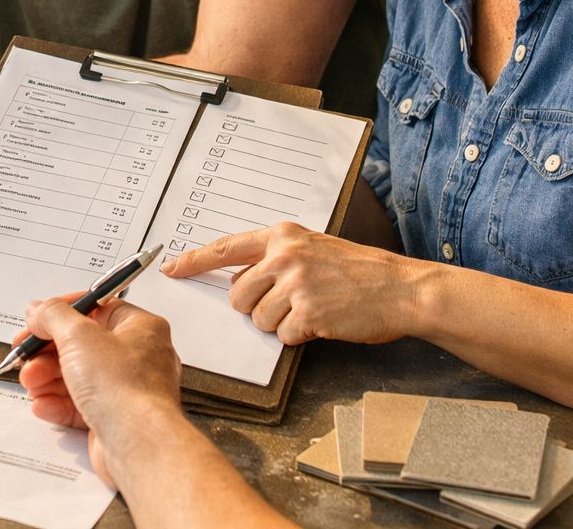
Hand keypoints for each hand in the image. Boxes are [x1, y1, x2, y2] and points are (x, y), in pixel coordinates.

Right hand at [16, 296, 183, 485]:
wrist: (138, 443)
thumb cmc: (125, 388)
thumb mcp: (78, 336)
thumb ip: (53, 316)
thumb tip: (40, 310)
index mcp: (139, 327)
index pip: (95, 309)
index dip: (61, 313)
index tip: (36, 320)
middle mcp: (137, 357)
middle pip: (81, 345)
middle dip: (46, 352)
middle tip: (26, 355)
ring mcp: (126, 389)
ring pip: (78, 376)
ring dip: (47, 378)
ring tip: (30, 382)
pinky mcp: (114, 418)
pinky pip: (81, 405)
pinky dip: (58, 404)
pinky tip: (43, 405)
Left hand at [162, 222, 419, 344]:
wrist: (401, 289)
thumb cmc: (359, 272)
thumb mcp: (313, 250)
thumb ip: (275, 260)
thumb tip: (239, 283)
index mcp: (283, 236)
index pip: (226, 247)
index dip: (194, 260)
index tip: (171, 269)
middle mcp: (285, 256)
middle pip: (237, 295)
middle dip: (255, 308)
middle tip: (289, 304)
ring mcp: (296, 284)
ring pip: (257, 319)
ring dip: (280, 324)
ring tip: (313, 309)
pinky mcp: (309, 313)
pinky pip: (283, 336)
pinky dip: (300, 336)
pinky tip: (324, 322)